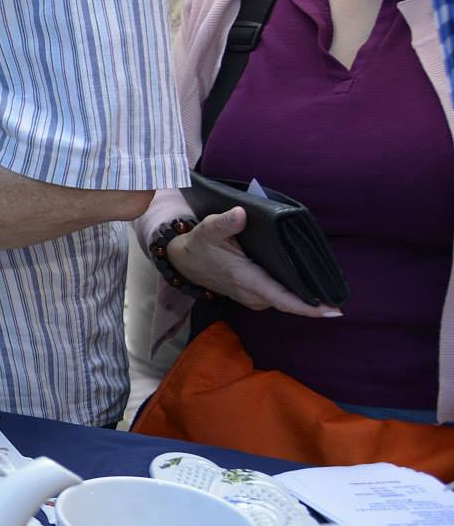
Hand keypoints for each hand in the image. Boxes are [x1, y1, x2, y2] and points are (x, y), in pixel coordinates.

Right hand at [166, 208, 340, 317]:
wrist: (185, 262)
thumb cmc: (200, 244)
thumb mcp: (208, 229)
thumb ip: (225, 222)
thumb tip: (242, 214)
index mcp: (245, 278)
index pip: (281, 298)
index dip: (308, 307)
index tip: (333, 311)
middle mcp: (252, 294)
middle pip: (289, 302)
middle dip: (315, 302)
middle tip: (340, 297)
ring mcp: (253, 299)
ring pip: (285, 301)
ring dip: (305, 298)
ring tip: (329, 290)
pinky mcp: (255, 297)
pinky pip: (279, 299)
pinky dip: (294, 294)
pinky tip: (307, 285)